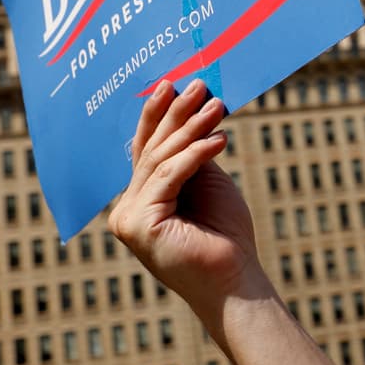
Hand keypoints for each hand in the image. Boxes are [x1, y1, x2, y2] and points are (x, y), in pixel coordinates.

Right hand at [109, 79, 261, 319]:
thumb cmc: (226, 236)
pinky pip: (167, 178)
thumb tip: (188, 112)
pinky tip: (218, 139)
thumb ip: (190, 155)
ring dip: (190, 130)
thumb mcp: (207, 183)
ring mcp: (128, 219)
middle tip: (198, 85)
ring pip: (159, 161)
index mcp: (140, 200)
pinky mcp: (139, 225)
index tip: (174, 84)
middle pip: (151, 151)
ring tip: (216, 107)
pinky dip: (194, 155)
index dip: (158, 116)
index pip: (147, 151)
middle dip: (175, 115)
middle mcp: (127, 209)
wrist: (236, 280)